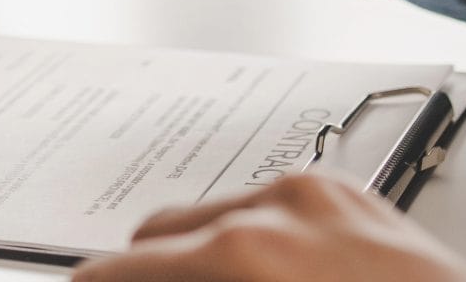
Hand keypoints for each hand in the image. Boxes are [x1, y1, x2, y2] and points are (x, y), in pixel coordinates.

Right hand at [73, 173, 465, 281]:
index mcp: (240, 255)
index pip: (116, 267)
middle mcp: (274, 207)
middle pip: (154, 228)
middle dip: (144, 268)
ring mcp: (316, 192)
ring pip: (210, 214)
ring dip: (200, 253)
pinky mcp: (349, 191)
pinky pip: (268, 205)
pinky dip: (255, 240)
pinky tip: (271, 274)